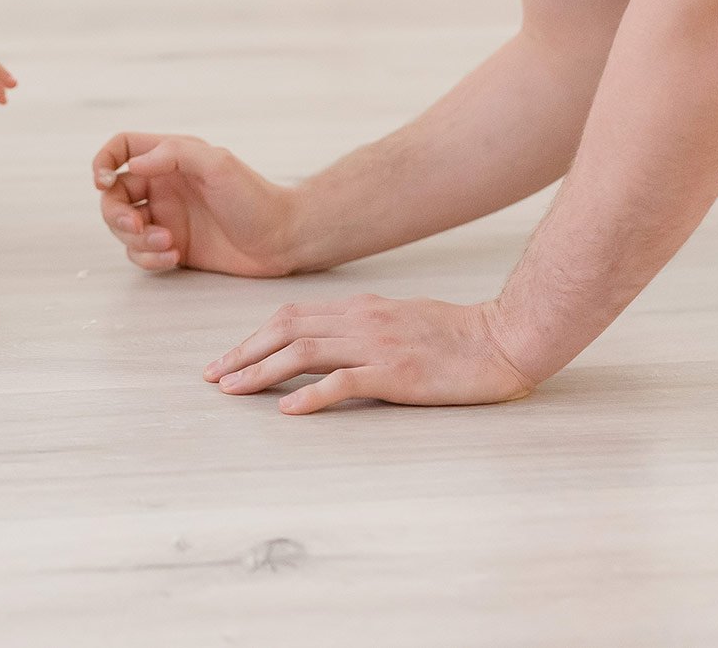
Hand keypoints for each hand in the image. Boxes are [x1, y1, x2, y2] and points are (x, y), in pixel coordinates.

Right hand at [92, 133, 301, 277]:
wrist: (283, 239)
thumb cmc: (255, 197)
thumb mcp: (217, 164)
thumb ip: (173, 154)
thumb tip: (133, 164)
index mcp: (171, 158)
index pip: (123, 148)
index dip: (103, 161)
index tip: (103, 181)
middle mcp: (164, 186)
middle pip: (113, 195)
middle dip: (115, 214)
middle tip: (136, 227)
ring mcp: (167, 217)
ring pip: (123, 228)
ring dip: (135, 240)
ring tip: (167, 244)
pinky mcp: (173, 247)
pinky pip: (141, 253)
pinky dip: (149, 258)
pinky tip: (173, 257)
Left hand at [206, 294, 535, 412]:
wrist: (503, 339)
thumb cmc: (456, 334)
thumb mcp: (399, 319)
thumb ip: (361, 326)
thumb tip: (325, 340)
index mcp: (360, 308)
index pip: (291, 317)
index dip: (254, 337)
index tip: (227, 358)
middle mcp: (361, 320)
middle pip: (286, 330)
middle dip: (243, 353)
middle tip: (213, 376)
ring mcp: (377, 346)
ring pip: (304, 353)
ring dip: (262, 372)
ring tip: (233, 390)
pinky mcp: (396, 374)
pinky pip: (344, 382)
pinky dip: (311, 396)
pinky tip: (288, 410)